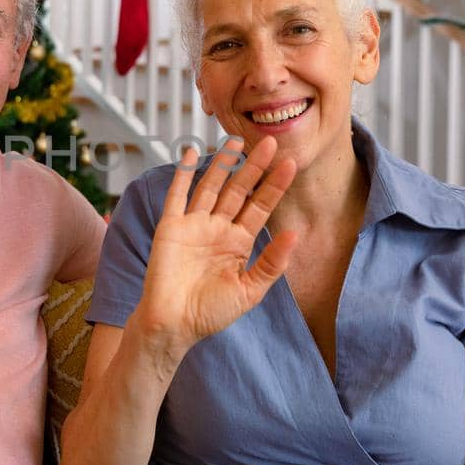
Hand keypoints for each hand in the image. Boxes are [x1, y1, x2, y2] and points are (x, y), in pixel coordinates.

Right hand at [131, 138, 297, 359]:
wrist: (173, 324)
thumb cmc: (210, 313)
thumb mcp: (249, 291)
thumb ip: (272, 263)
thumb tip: (294, 234)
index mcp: (238, 243)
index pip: (260, 207)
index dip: (274, 186)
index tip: (290, 164)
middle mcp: (217, 229)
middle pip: (239, 190)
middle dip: (254, 167)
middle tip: (271, 142)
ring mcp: (193, 225)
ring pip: (211, 186)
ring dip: (223, 163)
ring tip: (237, 139)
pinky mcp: (171, 226)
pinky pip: (177, 194)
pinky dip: (183, 173)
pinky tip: (191, 152)